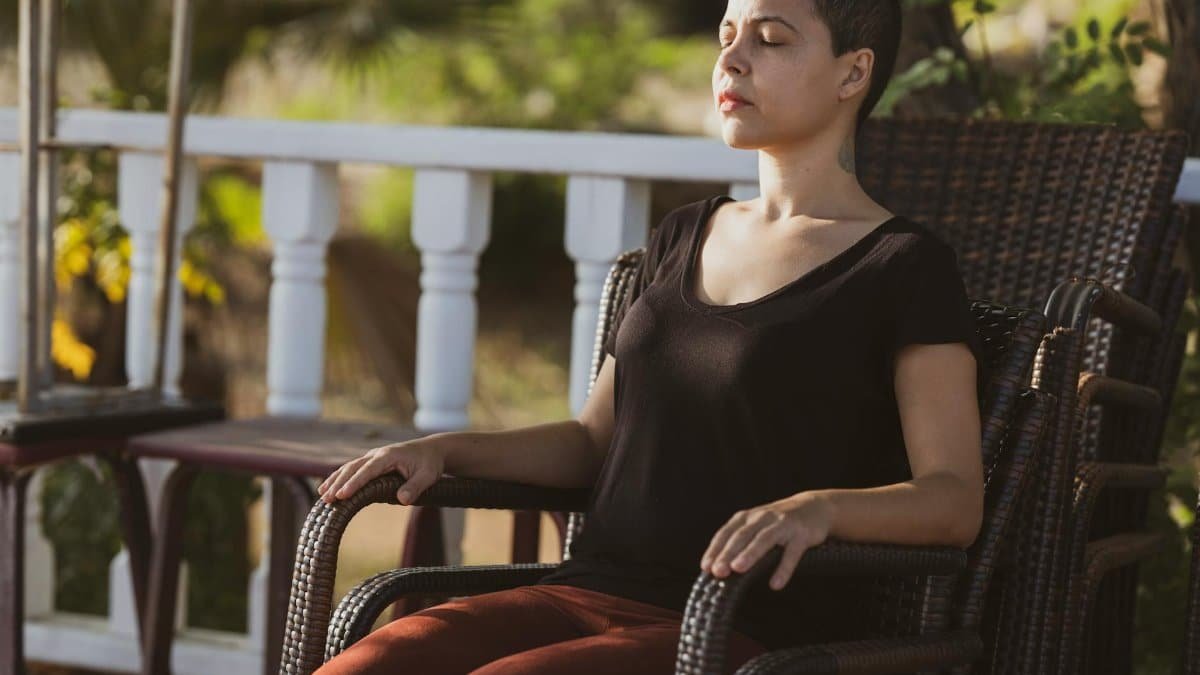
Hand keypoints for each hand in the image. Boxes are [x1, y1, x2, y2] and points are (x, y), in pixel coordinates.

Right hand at [318, 440, 445, 504]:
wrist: (432, 450)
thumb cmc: (430, 463)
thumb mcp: (428, 476)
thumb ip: (415, 487)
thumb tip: (403, 499)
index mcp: (389, 456)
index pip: (368, 470)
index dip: (355, 483)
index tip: (342, 495)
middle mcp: (377, 454)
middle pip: (353, 468)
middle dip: (339, 483)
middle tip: (326, 500)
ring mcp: (372, 457)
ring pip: (349, 468)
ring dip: (335, 481)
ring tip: (322, 496)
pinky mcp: (371, 463)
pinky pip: (352, 469)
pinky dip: (339, 478)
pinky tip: (327, 488)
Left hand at [699, 493, 833, 590]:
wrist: (814, 507)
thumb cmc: (778, 522)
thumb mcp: (757, 526)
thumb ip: (740, 543)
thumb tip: (719, 568)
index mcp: (747, 517)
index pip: (726, 533)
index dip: (715, 550)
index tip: (705, 567)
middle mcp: (762, 517)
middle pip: (742, 536)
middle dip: (728, 553)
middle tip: (718, 571)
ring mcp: (782, 524)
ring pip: (764, 539)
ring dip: (750, 554)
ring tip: (738, 569)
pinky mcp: (802, 534)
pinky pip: (792, 553)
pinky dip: (783, 569)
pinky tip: (775, 584)